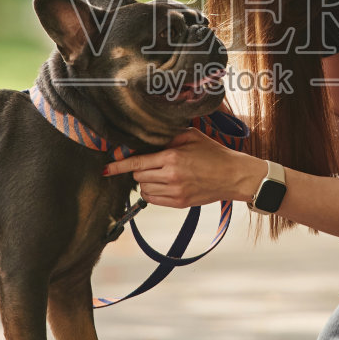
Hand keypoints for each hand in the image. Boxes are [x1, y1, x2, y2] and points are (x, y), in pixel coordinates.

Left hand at [102, 129, 263, 208]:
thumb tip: (146, 139)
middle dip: (139, 170)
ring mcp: (175, 192)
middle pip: (138, 176)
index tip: (106, 169)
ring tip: (161, 174)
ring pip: (144, 189)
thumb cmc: (213, 153)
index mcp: (172, 157)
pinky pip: (153, 200)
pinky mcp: (179, 203)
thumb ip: (167, 137)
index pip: (137, 162)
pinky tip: (164, 184)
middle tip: (152, 164)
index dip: (119, 166)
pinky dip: (153, 192)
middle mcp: (171, 176)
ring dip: (146, 181)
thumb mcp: (191, 136)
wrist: (233, 175)